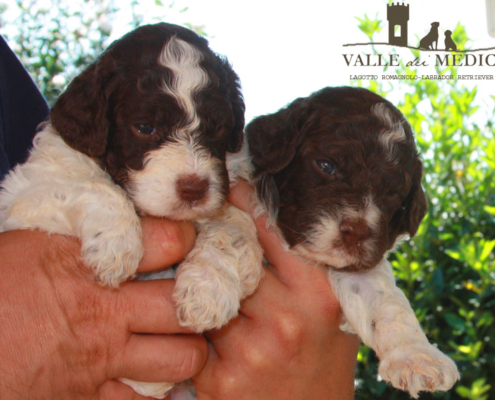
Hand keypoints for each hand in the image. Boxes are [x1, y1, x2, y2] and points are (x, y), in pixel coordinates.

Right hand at [0, 218, 206, 399]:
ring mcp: (101, 359)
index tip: (187, 239)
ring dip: (188, 349)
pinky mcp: (87, 399)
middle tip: (192, 296)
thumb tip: (117, 220)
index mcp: (91, 265)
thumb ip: (81, 232)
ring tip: (179, 339)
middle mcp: (106, 312)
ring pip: (181, 358)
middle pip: (184, 305)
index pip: (168, 240)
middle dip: (197, 300)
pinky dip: (154, 393)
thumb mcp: (32, 241)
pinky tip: (150, 379)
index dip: (186, 236)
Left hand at [193, 180, 359, 399]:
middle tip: (205, 227)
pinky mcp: (221, 379)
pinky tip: (211, 325)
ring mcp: (251, 351)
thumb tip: (270, 207)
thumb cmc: (325, 355)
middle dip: (217, 243)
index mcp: (318, 292)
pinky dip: (198, 322)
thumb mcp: (332, 305)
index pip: (269, 228)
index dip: (245, 203)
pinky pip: (195, 331)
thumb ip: (306, 262)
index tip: (230, 188)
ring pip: (208, 291)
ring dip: (205, 285)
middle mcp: (286, 318)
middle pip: (230, 256)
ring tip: (213, 286)